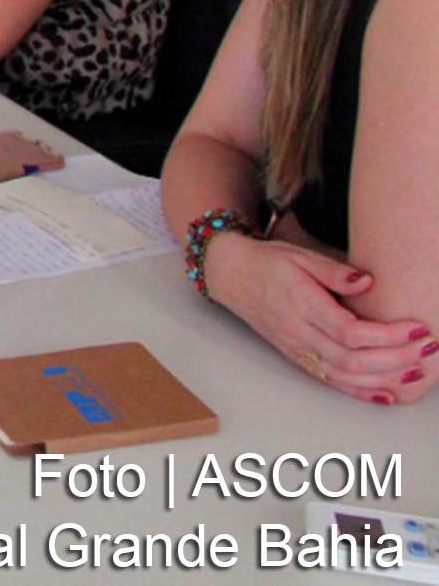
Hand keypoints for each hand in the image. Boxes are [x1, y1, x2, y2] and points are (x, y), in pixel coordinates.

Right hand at [203, 235, 433, 404]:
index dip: (388, 336)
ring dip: (385, 378)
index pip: (350, 332)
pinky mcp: (297, 357)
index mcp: (300, 305)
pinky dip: (360, 391)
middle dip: (396, 359)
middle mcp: (298, 333)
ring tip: (417, 371)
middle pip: (353, 359)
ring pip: (345, 375)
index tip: (417, 328)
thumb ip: (334, 271)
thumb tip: (368, 281)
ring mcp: (296, 349)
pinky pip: (331, 381)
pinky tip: (386, 393)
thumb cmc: (267, 263)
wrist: (230, 274)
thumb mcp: (299, 255)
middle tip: (428, 349)